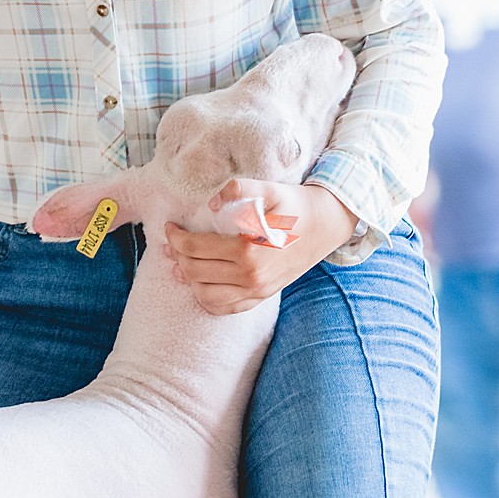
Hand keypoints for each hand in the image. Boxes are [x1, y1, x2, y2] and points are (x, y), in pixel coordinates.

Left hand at [164, 180, 358, 315]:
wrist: (328, 223)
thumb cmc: (297, 205)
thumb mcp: (270, 189)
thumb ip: (239, 189)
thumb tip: (211, 205)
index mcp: (249, 252)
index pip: (196, 248)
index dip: (177, 237)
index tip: (170, 227)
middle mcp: (252, 277)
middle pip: (196, 272)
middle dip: (178, 255)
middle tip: (173, 241)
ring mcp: (258, 291)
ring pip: (206, 296)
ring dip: (188, 280)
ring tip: (180, 263)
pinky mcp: (263, 296)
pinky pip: (226, 308)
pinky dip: (207, 300)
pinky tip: (200, 284)